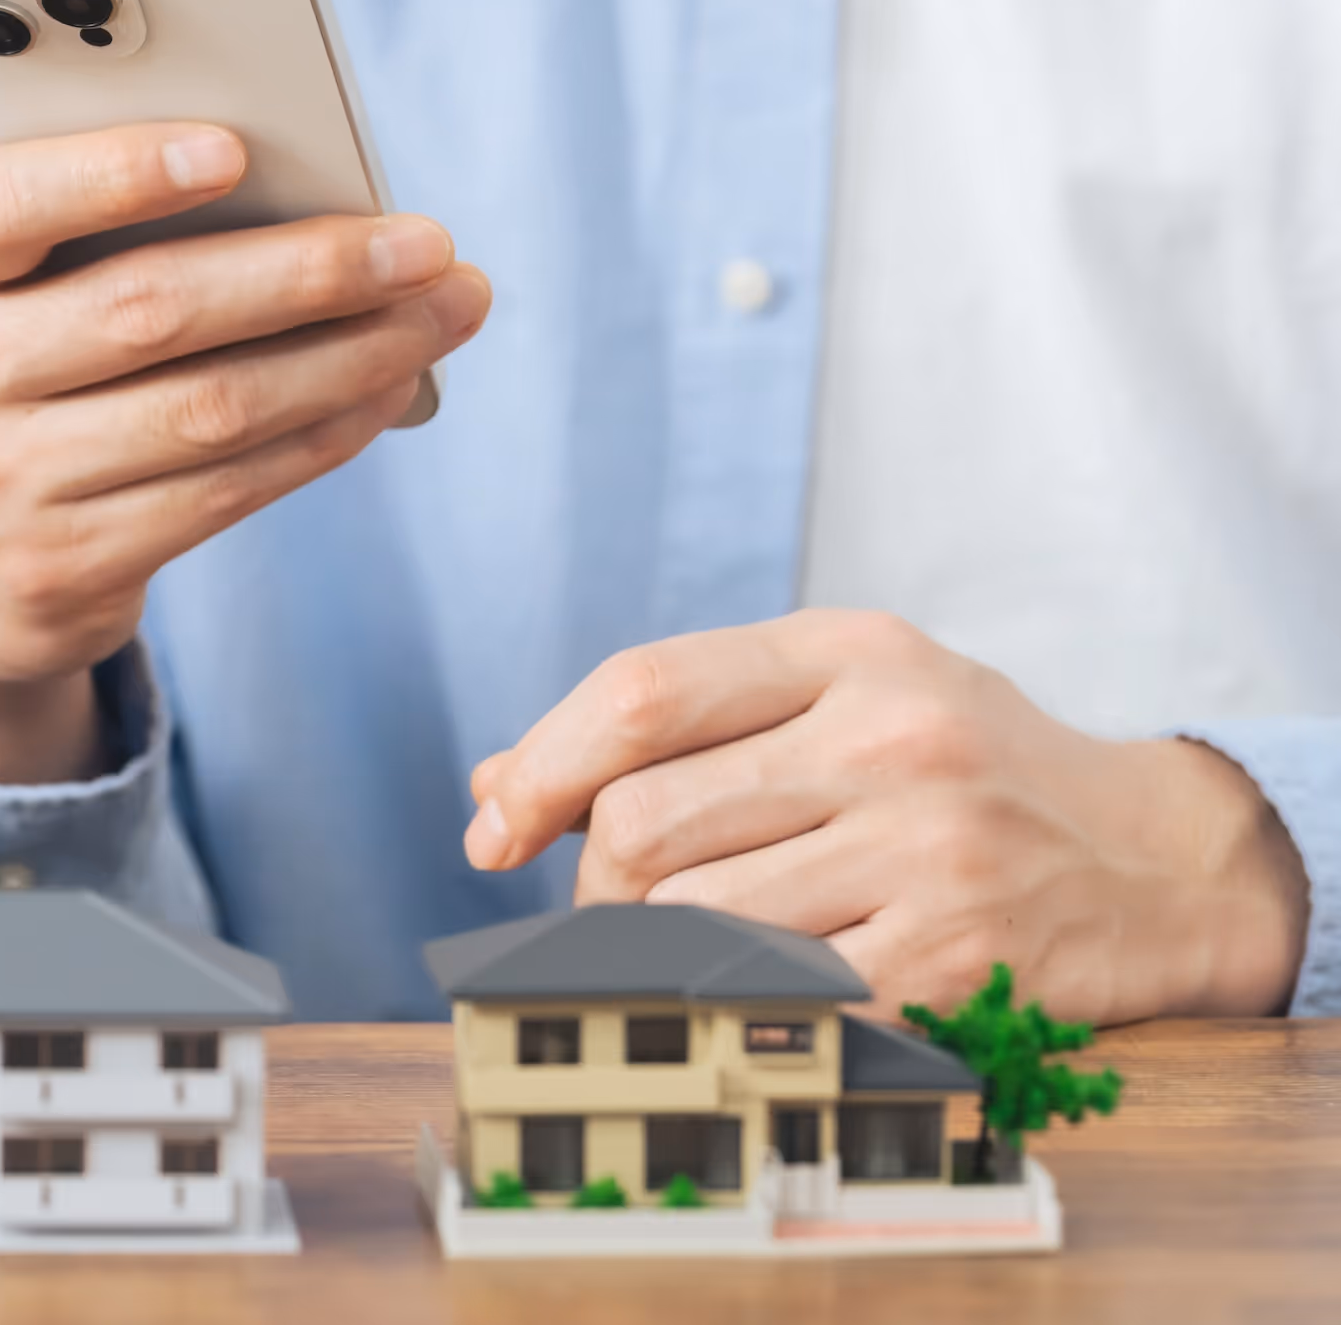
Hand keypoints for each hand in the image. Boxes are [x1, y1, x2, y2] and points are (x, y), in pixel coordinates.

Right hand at [0, 124, 490, 783]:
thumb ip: (77, 227)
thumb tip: (288, 185)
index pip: (0, 204)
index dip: (115, 172)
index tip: (233, 148)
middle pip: (149, 309)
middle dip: (309, 270)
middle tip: (423, 242)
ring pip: (210, 406)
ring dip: (352, 355)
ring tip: (442, 311)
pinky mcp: (59, 568)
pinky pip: (224, 490)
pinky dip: (323, 432)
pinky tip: (385, 390)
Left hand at [463, 607, 1308, 1021]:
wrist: (1155, 857)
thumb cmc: (963, 768)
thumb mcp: (839, 696)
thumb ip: (678, 725)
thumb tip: (495, 783)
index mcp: (849, 651)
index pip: (642, 693)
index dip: (541, 767)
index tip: (494, 827)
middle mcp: (889, 740)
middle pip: (645, 821)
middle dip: (595, 877)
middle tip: (613, 901)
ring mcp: (926, 853)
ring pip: (692, 919)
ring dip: (652, 947)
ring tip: (686, 938)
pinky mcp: (953, 960)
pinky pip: (775, 994)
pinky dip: (737, 998)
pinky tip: (759, 981)